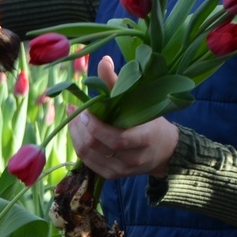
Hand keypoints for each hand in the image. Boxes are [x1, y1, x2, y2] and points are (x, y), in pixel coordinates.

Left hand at [67, 56, 179, 178]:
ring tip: (72, 119)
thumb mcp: (139, 101)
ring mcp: (122, 171)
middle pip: (96, 146)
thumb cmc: (151, 122)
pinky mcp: (113, 176)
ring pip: (88, 155)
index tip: (83, 110)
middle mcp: (133, 159)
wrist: (164, 151)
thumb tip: (103, 60)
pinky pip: (88, 162)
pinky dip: (79, 146)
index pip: (116, 138)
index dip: (95, 125)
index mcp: (144, 139)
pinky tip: (77, 132)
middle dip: (79, 127)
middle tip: (73, 110)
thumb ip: (118, 83)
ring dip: (75, 135)